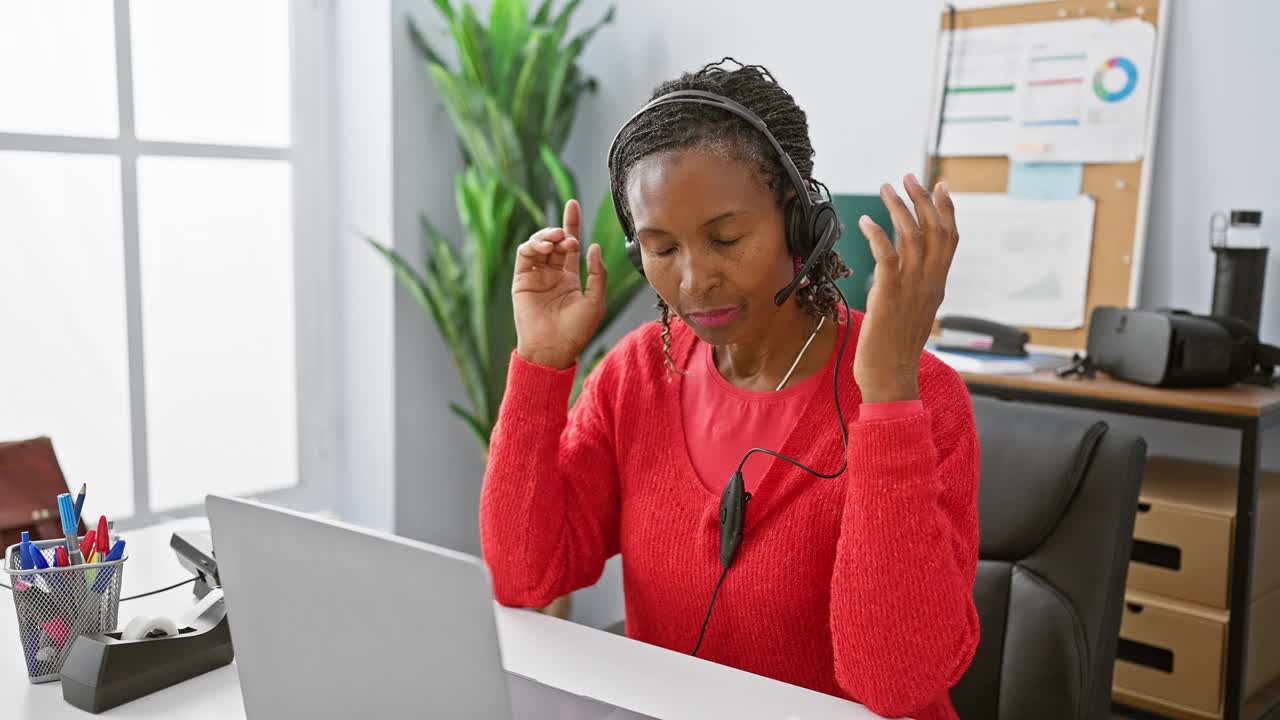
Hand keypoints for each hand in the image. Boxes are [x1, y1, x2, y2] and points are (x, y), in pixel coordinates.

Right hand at [513, 199, 606, 369]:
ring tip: (557, 239)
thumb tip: (594, 247)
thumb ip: (598, 273)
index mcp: (569, 278)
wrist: (552, 348)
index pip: (571, 245)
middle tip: (568, 237)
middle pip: (554, 241)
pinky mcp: (521, 280)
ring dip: (547, 236)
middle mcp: (551, 274)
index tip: (572, 204)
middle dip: (561, 230)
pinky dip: (533, 245)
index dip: (572, 224)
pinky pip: (524, 255)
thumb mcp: (595, 300)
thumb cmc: (576, 330)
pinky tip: (545, 247)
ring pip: (538, 245)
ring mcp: (535, 276)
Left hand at [854, 174, 958, 402]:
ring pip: (914, 237)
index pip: (950, 239)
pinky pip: (888, 257)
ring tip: (887, 189)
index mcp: (937, 285)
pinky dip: (878, 235)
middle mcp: (929, 283)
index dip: (947, 210)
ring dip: (900, 208)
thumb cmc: (895, 349)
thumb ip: (913, 287)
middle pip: (935, 230)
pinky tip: (866, 222)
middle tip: (909, 177)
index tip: (941, 185)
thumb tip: (904, 268)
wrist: (890, 376)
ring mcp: (911, 288)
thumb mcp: (912, 312)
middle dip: (924, 199)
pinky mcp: (890, 295)